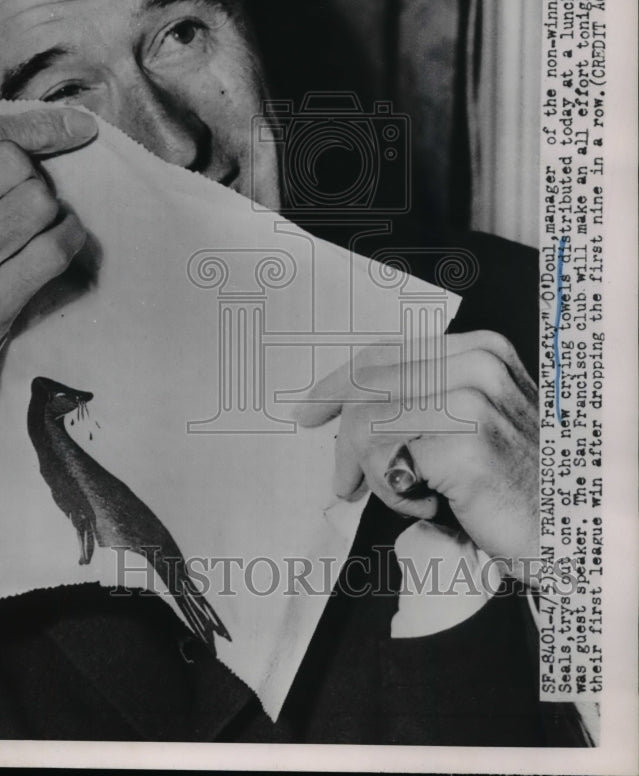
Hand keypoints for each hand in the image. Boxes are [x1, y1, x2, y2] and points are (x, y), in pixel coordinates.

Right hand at [0, 106, 97, 441]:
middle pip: (17, 166)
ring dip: (51, 211)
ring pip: (38, 203)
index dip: (38, 126)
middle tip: (26, 202)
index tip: (75, 126)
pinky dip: (69, 239)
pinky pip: (53, 250)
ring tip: (37, 226)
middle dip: (33, 178)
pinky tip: (62, 242)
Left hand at [294, 330, 538, 579]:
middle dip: (344, 441)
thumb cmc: (517, 484)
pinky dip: (397, 495)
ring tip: (412, 496)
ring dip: (378, 475)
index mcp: (479, 351)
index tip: (311, 409)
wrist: (568, 528)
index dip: (338, 384)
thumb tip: (350, 413)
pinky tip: (432, 504)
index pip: (384, 355)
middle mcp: (477, 365)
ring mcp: (472, 400)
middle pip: (367, 387)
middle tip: (343, 480)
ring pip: (369, 425)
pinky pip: (388, 463)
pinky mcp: (465, 442)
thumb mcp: (470, 426)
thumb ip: (422, 404)